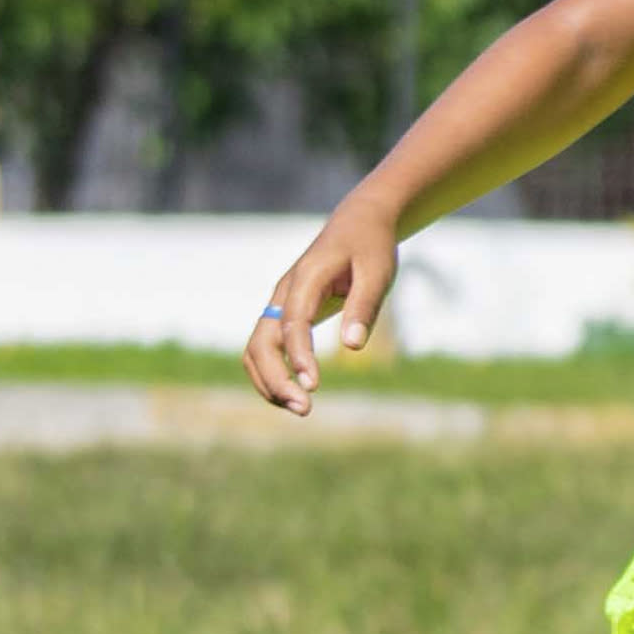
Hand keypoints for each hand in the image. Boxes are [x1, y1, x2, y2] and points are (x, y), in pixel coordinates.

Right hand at [244, 203, 400, 415]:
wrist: (358, 223)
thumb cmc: (370, 247)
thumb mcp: (377, 272)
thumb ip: (365, 307)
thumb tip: (353, 346)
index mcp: (305, 279)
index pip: (292, 325)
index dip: (299, 357)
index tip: (313, 386)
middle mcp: (283, 294)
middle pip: (261, 343)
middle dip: (276, 379)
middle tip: (305, 409)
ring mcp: (278, 304)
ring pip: (256, 350)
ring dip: (270, 382)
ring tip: (300, 408)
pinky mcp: (283, 315)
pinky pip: (266, 349)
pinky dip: (272, 374)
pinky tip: (295, 393)